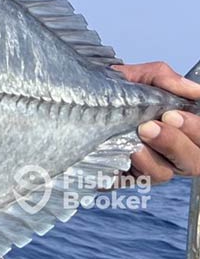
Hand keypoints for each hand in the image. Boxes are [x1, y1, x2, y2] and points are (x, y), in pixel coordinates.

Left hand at [112, 61, 199, 182]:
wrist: (70, 100)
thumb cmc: (110, 89)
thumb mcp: (136, 76)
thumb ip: (163, 78)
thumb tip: (194, 90)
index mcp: (178, 129)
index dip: (195, 129)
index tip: (172, 114)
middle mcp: (168, 152)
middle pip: (194, 162)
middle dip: (177, 142)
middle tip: (155, 124)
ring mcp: (147, 167)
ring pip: (167, 173)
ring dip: (156, 154)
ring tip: (141, 132)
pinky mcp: (123, 178)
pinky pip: (138, 181)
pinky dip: (138, 166)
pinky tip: (129, 151)